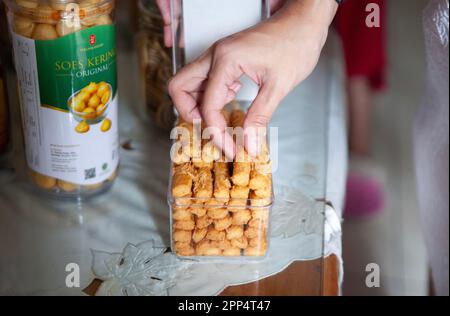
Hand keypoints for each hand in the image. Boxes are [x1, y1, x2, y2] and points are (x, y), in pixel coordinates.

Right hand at [167, 0, 337, 157]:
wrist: (303, 22)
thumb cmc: (295, 45)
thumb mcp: (279, 86)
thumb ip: (259, 117)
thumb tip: (249, 145)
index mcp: (226, 60)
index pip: (208, 105)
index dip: (216, 132)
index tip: (230, 148)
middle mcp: (215, 55)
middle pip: (179, 87)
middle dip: (188, 113)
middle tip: (210, 128)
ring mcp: (217, 54)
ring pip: (188, 82)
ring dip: (197, 104)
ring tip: (220, 117)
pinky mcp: (223, 57)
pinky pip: (203, 79)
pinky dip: (209, 95)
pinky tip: (230, 100)